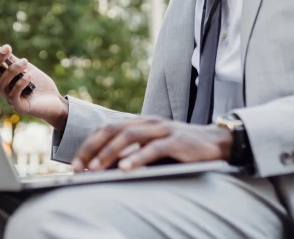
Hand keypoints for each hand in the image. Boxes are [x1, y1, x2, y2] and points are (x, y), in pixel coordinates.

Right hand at [0, 34, 67, 129]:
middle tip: (8, 47)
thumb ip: (13, 60)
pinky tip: (29, 75)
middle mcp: (2, 88)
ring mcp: (9, 98)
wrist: (54, 101)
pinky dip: (20, 83)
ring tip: (25, 61)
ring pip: (1, 84)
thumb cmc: (38, 83)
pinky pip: (13, 95)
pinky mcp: (19, 106)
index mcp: (2, 76)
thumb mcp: (25, 67)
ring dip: (13, 70)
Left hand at [71, 117, 231, 172]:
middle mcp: (149, 122)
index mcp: (141, 123)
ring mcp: (163, 129)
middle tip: (80, 167)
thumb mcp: (154, 151)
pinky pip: (153, 148)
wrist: (217, 143)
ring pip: (130, 136)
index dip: (90, 145)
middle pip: (114, 130)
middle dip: (93, 148)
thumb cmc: (182, 150)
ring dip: (110, 153)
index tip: (76, 164)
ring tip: (96, 168)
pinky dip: (137, 158)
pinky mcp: (177, 140)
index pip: (108, 129)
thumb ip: (133, 156)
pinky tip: (125, 169)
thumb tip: (106, 171)